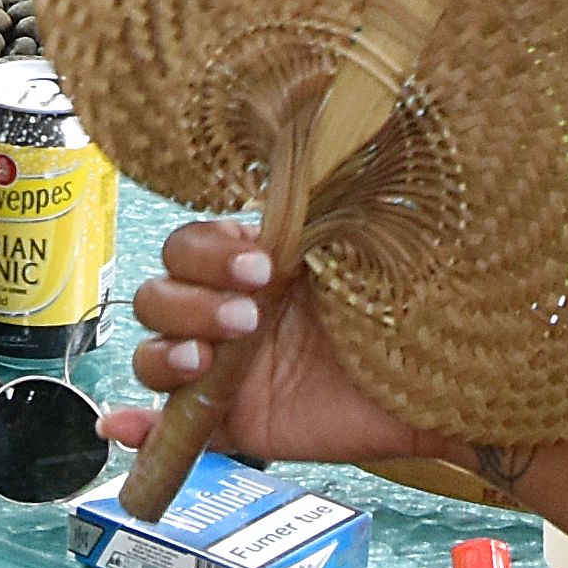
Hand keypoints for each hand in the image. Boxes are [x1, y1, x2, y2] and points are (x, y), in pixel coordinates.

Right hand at [103, 217, 431, 473]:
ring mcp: (228, 370)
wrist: (446, 387)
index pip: (189, 246)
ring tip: (203, 365)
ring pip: (154, 355)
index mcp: (256, 263)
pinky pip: (170, 429)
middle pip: (159, 296)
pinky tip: (121, 426)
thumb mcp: (367, 247)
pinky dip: (138, 430)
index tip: (262, 267)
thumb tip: (310, 138)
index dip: (209, 256)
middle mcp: (232, 310)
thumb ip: (324, 215)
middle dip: (191, 303)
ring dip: (163, 354)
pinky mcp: (235, 424)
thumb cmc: (410, 308)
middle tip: (248, 319)